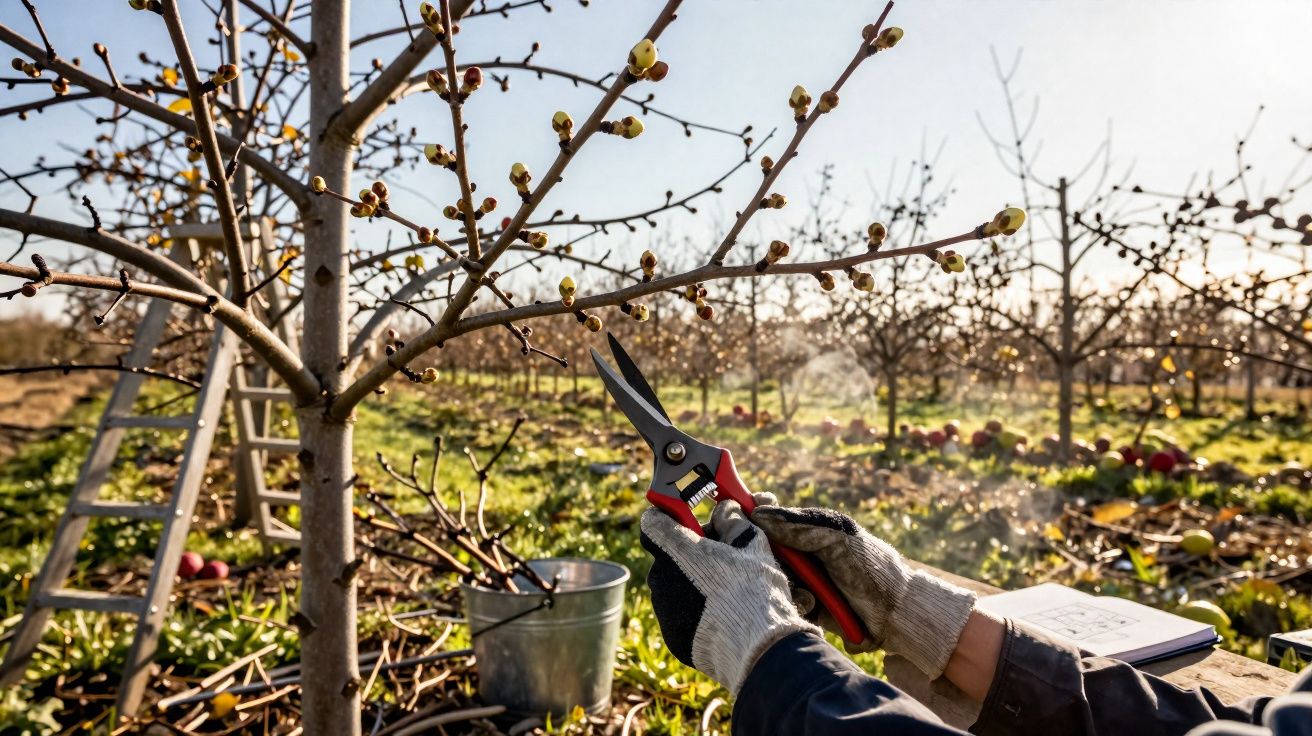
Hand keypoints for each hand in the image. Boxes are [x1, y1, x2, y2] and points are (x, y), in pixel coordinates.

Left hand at [640, 500, 818, 693]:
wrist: (757, 649)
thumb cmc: (756, 592)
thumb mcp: (753, 544)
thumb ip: (733, 522)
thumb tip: (726, 511)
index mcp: (679, 548)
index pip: (654, 521)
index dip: (669, 517)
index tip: (685, 518)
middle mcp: (662, 577)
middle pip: (671, 555)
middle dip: (692, 553)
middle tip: (723, 558)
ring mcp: (664, 608)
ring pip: (676, 585)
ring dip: (695, 583)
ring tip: (730, 593)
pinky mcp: (672, 635)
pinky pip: (680, 614)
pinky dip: (697, 612)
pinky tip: (725, 617)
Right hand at [751, 504, 974, 678]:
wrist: (893, 612)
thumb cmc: (870, 566)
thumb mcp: (836, 538)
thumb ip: (799, 526)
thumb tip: (758, 515)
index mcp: (803, 529)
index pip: (765, 515)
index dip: (750, 514)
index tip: (742, 517)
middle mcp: (795, 553)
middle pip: (756, 548)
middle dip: (762, 556)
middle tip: (782, 564)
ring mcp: (796, 580)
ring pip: (764, 577)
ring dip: (781, 583)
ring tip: (809, 592)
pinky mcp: (799, 606)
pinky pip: (778, 602)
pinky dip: (791, 602)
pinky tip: (811, 605)